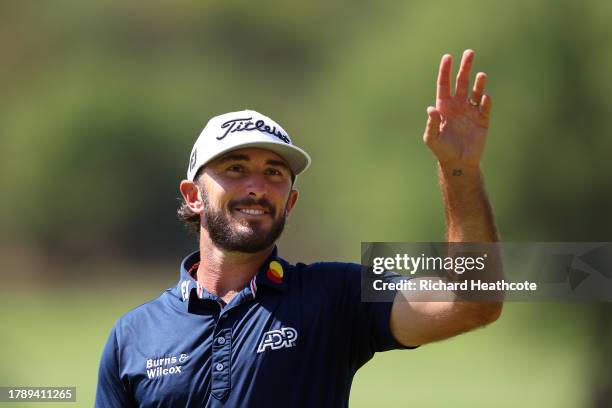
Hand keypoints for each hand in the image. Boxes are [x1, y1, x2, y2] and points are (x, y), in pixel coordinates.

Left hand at [423, 50, 490, 168]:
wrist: (459, 163)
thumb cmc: (442, 150)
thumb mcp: (432, 138)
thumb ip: (431, 124)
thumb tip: (431, 109)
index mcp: (444, 107)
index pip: (444, 84)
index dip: (445, 71)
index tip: (448, 57)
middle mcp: (458, 105)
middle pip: (462, 82)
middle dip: (465, 67)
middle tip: (469, 52)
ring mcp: (471, 111)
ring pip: (476, 92)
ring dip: (479, 83)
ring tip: (481, 75)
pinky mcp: (483, 120)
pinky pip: (485, 107)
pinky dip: (485, 102)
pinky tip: (484, 98)